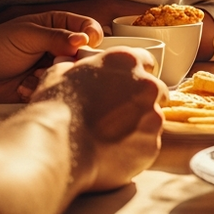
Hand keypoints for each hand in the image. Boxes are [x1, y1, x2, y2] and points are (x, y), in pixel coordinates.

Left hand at [0, 10, 104, 103]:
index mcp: (55, 26)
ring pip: (69, 75)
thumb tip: (83, 41)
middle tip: (57, 63)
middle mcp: (56, 47)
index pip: (85, 28)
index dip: (90, 35)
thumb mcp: (27, 35)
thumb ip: (57, 37)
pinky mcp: (42, 87)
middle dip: (70, 61)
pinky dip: (39, 89)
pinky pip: (54, 90)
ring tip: (33, 75)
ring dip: (52, 76)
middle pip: (82, 55)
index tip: (87, 43)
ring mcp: (49, 68)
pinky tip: (22, 87)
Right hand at [32, 48, 163, 191]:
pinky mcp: (152, 145)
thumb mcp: (60, 73)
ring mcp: (152, 117)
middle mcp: (146, 85)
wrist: (59, 147)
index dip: (136, 73)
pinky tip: (112, 152)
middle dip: (141, 100)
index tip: (128, 84)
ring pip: (152, 119)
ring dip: (138, 125)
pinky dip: (134, 148)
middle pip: (156, 91)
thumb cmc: (56, 107)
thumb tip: (68, 68)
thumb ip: (75, 68)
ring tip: (111, 137)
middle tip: (118, 113)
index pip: (146, 61)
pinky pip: (147, 145)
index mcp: (126, 62)